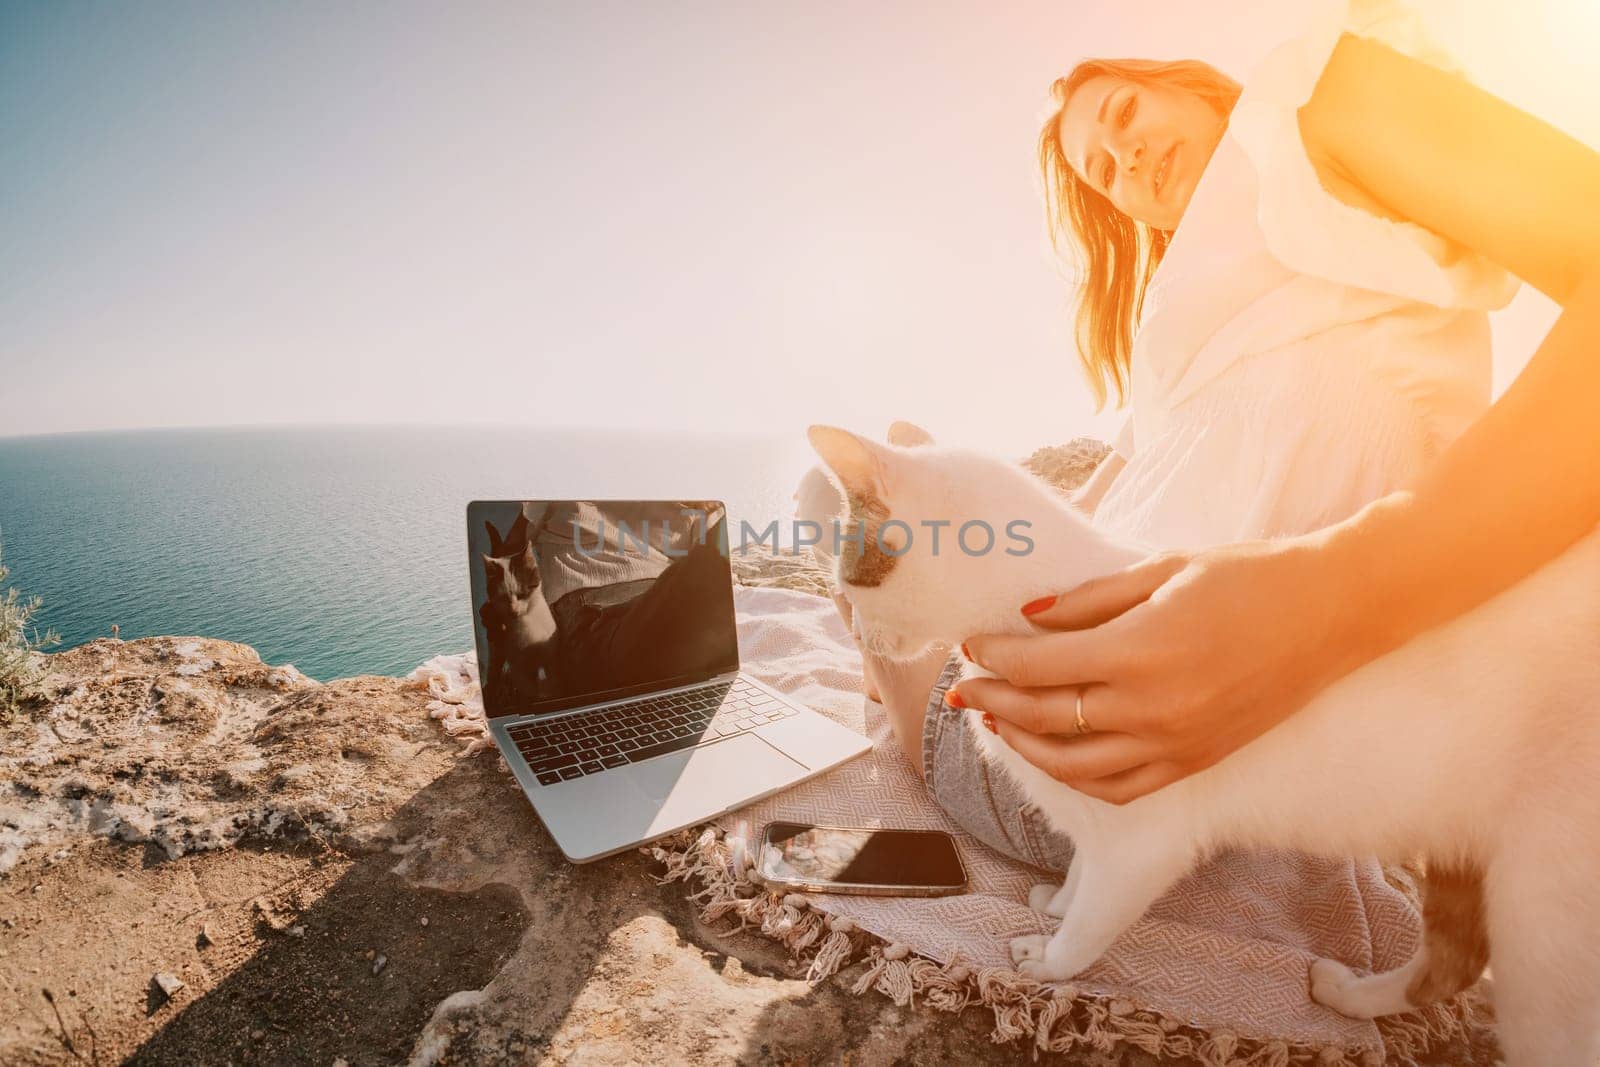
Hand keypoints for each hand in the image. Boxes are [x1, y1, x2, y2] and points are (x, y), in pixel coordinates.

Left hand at [954, 538, 1359, 803]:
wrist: (1333, 612)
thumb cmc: (1249, 576)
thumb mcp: (1162, 569)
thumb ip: (1089, 600)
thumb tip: (1029, 617)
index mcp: (1139, 650)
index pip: (1038, 665)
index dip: (993, 656)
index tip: (969, 645)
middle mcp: (1152, 707)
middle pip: (1045, 715)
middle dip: (993, 699)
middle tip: (962, 686)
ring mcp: (1176, 743)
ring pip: (1075, 766)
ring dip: (1025, 744)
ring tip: (996, 720)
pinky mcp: (1196, 761)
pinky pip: (1121, 787)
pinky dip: (1077, 776)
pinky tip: (1054, 753)